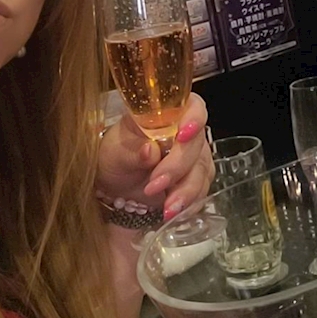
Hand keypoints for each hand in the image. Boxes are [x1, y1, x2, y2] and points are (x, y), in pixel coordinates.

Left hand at [97, 92, 213, 220]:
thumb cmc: (115, 157)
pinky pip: (201, 188)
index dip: (193, 118)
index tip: (182, 135)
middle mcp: (185, 130)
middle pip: (197, 142)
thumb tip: (149, 150)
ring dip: (185, 190)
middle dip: (178, 166)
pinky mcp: (198, 176)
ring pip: (202, 168)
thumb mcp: (114, 152)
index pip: (192, 106)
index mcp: (165, 112)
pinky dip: (188, 201)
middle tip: (154, 185)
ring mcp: (195, 153)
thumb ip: (132, 151)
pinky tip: (172, 211)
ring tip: (166, 208)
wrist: (118, 187)